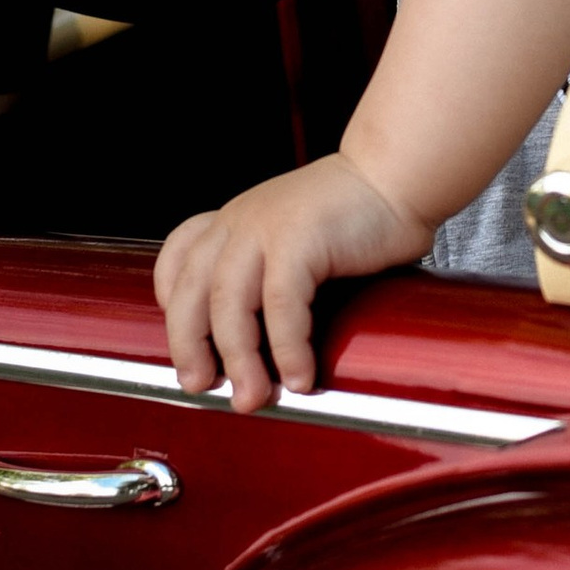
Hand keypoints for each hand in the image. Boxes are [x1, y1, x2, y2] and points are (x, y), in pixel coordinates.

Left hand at [155, 153, 432, 410]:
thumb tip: (265, 343)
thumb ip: (271, 272)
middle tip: (199, 386)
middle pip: (192, 291)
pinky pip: (281, 305)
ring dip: (239, 360)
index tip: (185, 343)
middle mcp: (240, 220)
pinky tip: (299, 375)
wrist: (397, 173)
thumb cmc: (357, 214)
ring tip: (252, 396)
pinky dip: (288, 347)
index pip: (177, 259)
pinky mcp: (299, 239)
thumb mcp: (294, 234)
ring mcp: (265, 227)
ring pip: (230, 304)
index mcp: (235, 219)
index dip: (172, 305)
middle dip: (190, 347)